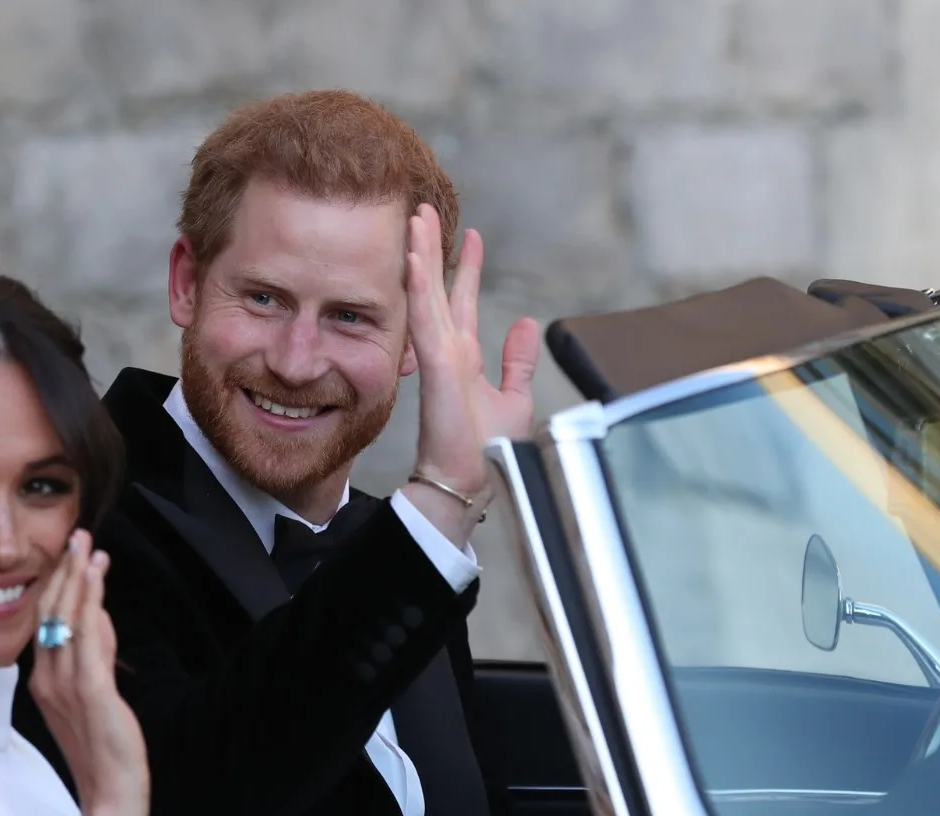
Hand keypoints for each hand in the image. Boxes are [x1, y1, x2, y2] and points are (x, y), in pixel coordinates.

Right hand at [30, 529, 148, 815]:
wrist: (110, 791)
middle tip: (77, 535)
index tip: (70, 554)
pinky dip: (90, 604)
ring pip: (66, 619)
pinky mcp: (90, 692)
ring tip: (87, 546)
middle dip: (64, 571)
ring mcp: (66, 685)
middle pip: (50, 613)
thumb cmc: (103, 746)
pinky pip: (87, 639)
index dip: (57, 584)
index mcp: (43, 679)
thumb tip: (101, 616)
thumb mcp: (95, 692)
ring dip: (78, 578)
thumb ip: (96, 654)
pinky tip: (96, 580)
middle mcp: (47, 678)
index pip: (45, 621)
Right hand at [404, 204, 540, 542]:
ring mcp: (438, 357)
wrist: (469, 482)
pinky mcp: (436, 367)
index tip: (470, 235)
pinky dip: (419, 287)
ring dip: (420, 256)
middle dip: (431, 249)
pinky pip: (425, 319)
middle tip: (425, 210)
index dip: (465, 267)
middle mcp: (447, 351)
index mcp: (463, 357)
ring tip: (416, 218)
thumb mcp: (513, 397)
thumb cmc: (486, 451)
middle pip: (437, 289)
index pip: (461, 302)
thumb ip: (517, 361)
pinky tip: (414, 258)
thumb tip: (526, 324)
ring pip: (426, 295)